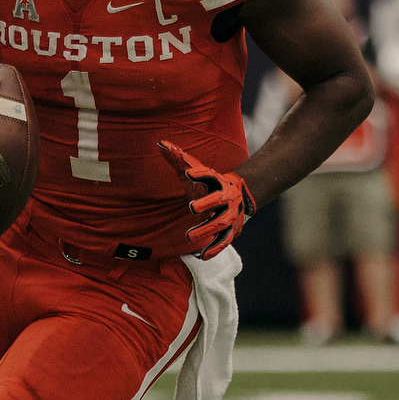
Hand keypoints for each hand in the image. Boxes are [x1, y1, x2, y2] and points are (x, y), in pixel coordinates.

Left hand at [158, 140, 254, 258]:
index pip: (210, 175)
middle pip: (219, 200)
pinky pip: (225, 241)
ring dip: (206, 229)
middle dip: (207, 203)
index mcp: (217, 181)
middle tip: (191, 207)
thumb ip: (178, 158)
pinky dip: (215, 249)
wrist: (238, 194)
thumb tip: (160, 144)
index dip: (201, 173)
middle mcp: (226, 198)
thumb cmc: (209, 182)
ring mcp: (230, 215)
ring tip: (189, 236)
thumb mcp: (194, 170)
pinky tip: (202, 256)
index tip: (188, 172)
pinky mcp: (231, 230)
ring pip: (221, 223)